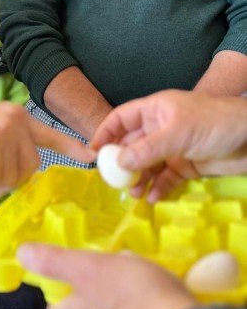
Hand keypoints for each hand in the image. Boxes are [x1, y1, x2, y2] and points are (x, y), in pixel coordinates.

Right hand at [0, 94, 95, 196]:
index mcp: (19, 119)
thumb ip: (4, 154)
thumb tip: (6, 186)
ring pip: (9, 175)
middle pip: (29, 168)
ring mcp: (6, 130)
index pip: (51, 135)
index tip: (90, 156)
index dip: (71, 148)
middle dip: (8, 182)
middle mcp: (18, 121)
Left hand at [17, 244, 197, 308]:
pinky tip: (155, 306)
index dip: (69, 283)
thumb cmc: (130, 296)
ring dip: (120, 307)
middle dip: (98, 293)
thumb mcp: (87, 267)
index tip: (88, 268)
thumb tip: (21, 253)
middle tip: (119, 273)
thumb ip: (54, 261)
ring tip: (141, 286)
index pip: (56, 302)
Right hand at [91, 90, 246, 200]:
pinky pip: (165, 178)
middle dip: (121, 163)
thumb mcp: (177, 133)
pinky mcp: (185, 165)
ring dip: (139, 179)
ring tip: (134, 194)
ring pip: (147, 165)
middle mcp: (161, 128)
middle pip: (132, 145)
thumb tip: (118, 163)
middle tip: (113, 181)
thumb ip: (146, 149)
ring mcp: (173, 147)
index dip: (105, 133)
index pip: (121, 119)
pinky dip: (158, 188)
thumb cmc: (215, 123)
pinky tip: (153, 198)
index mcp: (155, 110)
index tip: (93, 153)